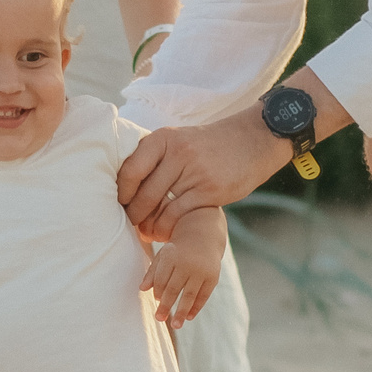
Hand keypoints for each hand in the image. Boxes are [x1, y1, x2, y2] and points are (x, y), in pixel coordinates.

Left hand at [118, 112, 290, 238]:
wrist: (252, 140)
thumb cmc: (209, 145)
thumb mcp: (179, 139)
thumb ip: (155, 157)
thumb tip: (123, 186)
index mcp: (163, 138)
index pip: (130, 169)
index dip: (121, 192)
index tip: (118, 204)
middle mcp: (177, 153)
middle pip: (143, 192)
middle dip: (133, 214)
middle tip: (129, 224)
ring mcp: (195, 172)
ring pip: (160, 207)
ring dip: (149, 226)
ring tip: (146, 233)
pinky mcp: (210, 191)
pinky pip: (179, 216)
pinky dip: (168, 229)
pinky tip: (165, 233)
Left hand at [143, 241, 219, 328]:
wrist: (203, 236)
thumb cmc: (178, 250)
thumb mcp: (163, 256)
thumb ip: (152, 272)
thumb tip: (142, 289)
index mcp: (172, 256)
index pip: (161, 279)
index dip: (158, 291)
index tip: (156, 301)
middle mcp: (187, 264)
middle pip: (173, 289)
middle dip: (166, 305)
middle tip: (159, 319)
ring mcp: (201, 271)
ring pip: (189, 295)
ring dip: (182, 311)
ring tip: (175, 326)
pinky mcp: (213, 277)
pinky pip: (204, 296)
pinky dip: (196, 307)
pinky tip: (189, 317)